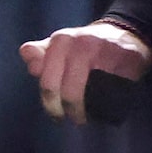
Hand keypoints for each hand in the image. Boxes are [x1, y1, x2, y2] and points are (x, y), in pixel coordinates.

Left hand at [19, 20, 150, 124]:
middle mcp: (80, 44)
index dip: (51, 103)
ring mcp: (103, 52)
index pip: (49, 82)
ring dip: (84, 111)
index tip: (56, 113)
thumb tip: (26, 54)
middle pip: (69, 92)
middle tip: (72, 119)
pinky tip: (102, 109)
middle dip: (68, 110)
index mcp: (61, 40)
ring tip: (84, 117)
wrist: (124, 33)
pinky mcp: (125, 61)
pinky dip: (105, 104)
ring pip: (88, 93)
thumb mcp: (61, 44)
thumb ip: (41, 53)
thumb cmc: (86, 44)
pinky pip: (111, 91)